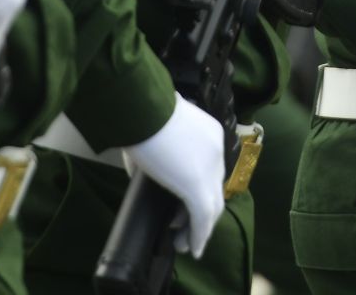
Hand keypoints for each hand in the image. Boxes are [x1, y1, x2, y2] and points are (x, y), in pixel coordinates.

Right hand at [121, 96, 226, 257]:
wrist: (140, 106)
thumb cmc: (140, 112)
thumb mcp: (153, 132)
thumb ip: (156, 152)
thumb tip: (143, 172)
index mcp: (209, 134)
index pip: (209, 170)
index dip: (197, 192)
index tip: (180, 208)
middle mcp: (216, 150)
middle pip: (214, 190)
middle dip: (199, 214)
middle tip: (182, 230)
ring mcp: (209, 167)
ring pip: (211, 207)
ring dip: (199, 230)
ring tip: (183, 244)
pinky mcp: (196, 184)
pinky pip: (202, 217)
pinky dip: (198, 235)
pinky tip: (191, 247)